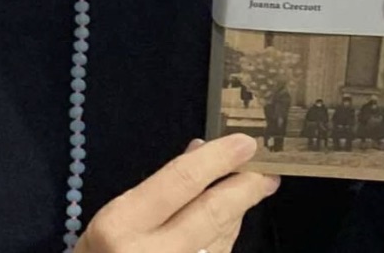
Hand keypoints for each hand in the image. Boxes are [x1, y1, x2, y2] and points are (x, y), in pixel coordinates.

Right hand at [76, 134, 279, 252]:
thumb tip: (200, 152)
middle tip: (267, 171)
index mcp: (122, 225)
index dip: (217, 159)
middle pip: (212, 213)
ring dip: (238, 214)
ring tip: (249, 191)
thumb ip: (157, 188)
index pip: (180, 182)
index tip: (245, 143)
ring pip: (221, 240)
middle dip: (245, 189)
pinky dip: (225, 238)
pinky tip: (229, 223)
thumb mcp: (115, 217)